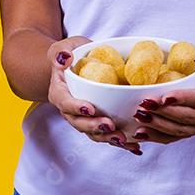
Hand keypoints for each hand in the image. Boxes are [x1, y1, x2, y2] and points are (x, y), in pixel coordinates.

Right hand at [47, 36, 141, 154]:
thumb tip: (65, 58)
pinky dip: (121, 143)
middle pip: (79, 122)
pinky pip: (107, 135)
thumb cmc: (72, 54)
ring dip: (107, 138)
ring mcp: (84, 118)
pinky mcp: (97, 122)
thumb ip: (61, 53)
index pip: (65, 102)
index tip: (91, 108)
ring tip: (123, 139)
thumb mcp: (65, 48)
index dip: (76, 107)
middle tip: (110, 126)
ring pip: (93, 133)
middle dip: (94, 127)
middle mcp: (70, 109)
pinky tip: (134, 147)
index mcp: (60, 92)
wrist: (78, 65)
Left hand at [132, 46, 194, 144]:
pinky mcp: (189, 132)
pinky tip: (141, 133)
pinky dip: (156, 136)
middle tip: (145, 105)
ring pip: (180, 130)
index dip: (184, 99)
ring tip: (140, 116)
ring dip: (158, 125)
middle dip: (166, 112)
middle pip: (190, 117)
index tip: (164, 96)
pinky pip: (172, 138)